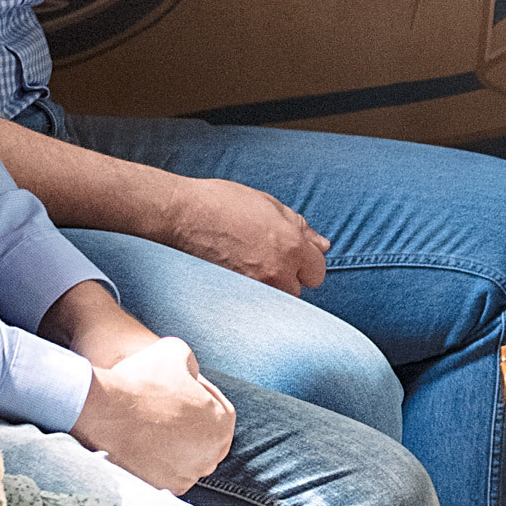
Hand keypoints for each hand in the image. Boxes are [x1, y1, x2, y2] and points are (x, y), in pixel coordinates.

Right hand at [69, 323, 234, 492]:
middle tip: (168, 411)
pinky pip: (166, 474)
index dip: (202, 398)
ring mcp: (187, 476)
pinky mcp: (162, 490)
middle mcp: (211, 456)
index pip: (219, 411)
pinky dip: (159, 463)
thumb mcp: (176, 352)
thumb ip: (192, 364)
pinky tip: (144, 445)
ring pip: (187, 459)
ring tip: (153, 428)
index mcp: (222, 424)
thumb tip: (191, 375)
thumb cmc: (140, 380)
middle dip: (191, 424)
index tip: (181, 393)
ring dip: (176, 445)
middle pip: (205, 438)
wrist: (102, 411)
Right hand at [166, 174, 327, 294]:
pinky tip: (238, 273)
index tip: (292, 254)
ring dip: (271, 286)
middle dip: (289, 275)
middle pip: (298, 289)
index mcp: (292, 246)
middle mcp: (277, 271)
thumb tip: (323, 245)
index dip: (306, 261)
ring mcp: (255, 287)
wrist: (181, 215)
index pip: (317, 272)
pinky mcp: (234, 296)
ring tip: (250, 265)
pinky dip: (251, 293)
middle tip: (267, 257)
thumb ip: (301, 227)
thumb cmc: (224, 202)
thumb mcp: (270, 205)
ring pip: (276, 298)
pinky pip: (254, 303)